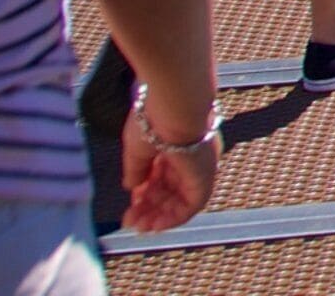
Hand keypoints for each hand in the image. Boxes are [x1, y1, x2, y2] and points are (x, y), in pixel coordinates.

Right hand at [117, 103, 220, 231]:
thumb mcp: (137, 148)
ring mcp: (199, 167)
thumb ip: (135, 169)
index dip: (144, 194)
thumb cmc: (153, 120)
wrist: (173, 107)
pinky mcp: (205, 176)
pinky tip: (156, 226)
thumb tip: (132, 187)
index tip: (129, 207)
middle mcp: (189, 158)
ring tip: (140, 228)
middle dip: (149, 209)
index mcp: (174, 145)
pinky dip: (175, 217)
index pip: (160, 177)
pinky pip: (193, 204)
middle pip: (170, 191)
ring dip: (160, 216)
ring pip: (180, 200)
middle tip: (131, 223)